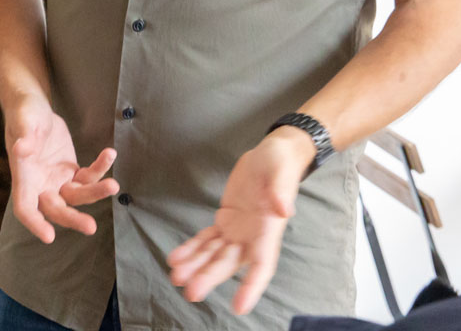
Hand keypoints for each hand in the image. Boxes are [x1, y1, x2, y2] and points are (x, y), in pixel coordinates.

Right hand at [5, 99, 118, 242]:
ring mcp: (57, 180)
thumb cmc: (24, 113)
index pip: (25, 207)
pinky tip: (109, 154)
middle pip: (56, 209)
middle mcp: (39, 185)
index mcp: (23, 176)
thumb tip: (21, 149)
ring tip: (114, 185)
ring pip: (77, 196)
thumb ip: (24, 136)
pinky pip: (88, 177)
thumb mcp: (24, 121)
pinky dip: (100, 169)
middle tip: (91, 227)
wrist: (34, 107)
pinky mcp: (71, 172)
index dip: (35, 223)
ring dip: (95, 193)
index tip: (49, 237)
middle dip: (73, 219)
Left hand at [167, 128, 315, 314]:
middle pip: (229, 263)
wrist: (272, 154)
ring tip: (176, 277)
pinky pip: (206, 239)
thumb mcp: (282, 172)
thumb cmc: (281, 164)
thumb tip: (284, 210)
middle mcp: (252, 237)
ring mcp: (237, 231)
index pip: (262, 265)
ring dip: (195, 267)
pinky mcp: (225, 220)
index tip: (239, 306)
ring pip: (213, 255)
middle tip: (191, 292)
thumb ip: (282, 191)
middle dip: (210, 278)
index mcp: (269, 230)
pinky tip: (176, 258)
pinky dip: (191, 249)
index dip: (251, 287)